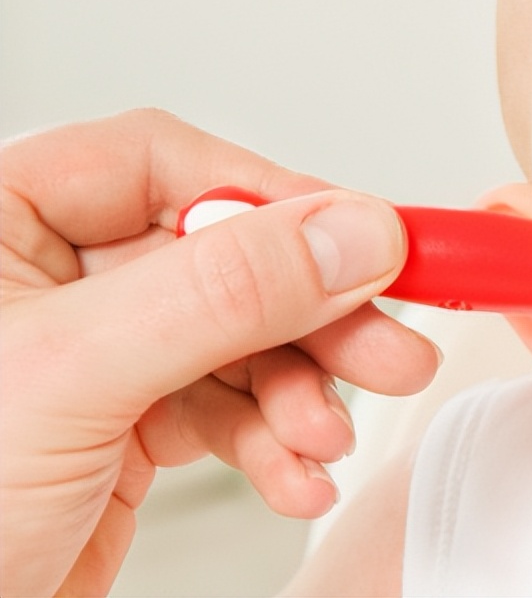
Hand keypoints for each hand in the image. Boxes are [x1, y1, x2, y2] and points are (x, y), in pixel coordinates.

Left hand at [0, 109, 439, 595]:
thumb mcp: (73, 378)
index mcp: (1, 220)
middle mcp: (50, 277)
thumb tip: (346, 234)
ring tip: (325, 438)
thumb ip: (220, 295)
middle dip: (313, 315)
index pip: (165, 164)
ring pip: (240, 338)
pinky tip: (294, 472)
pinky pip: (228, 407)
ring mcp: (93, 354)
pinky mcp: (123, 424)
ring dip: (300, 393)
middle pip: (224, 257)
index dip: (274, 199)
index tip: (364, 242)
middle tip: (389, 347)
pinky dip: (274, 442)